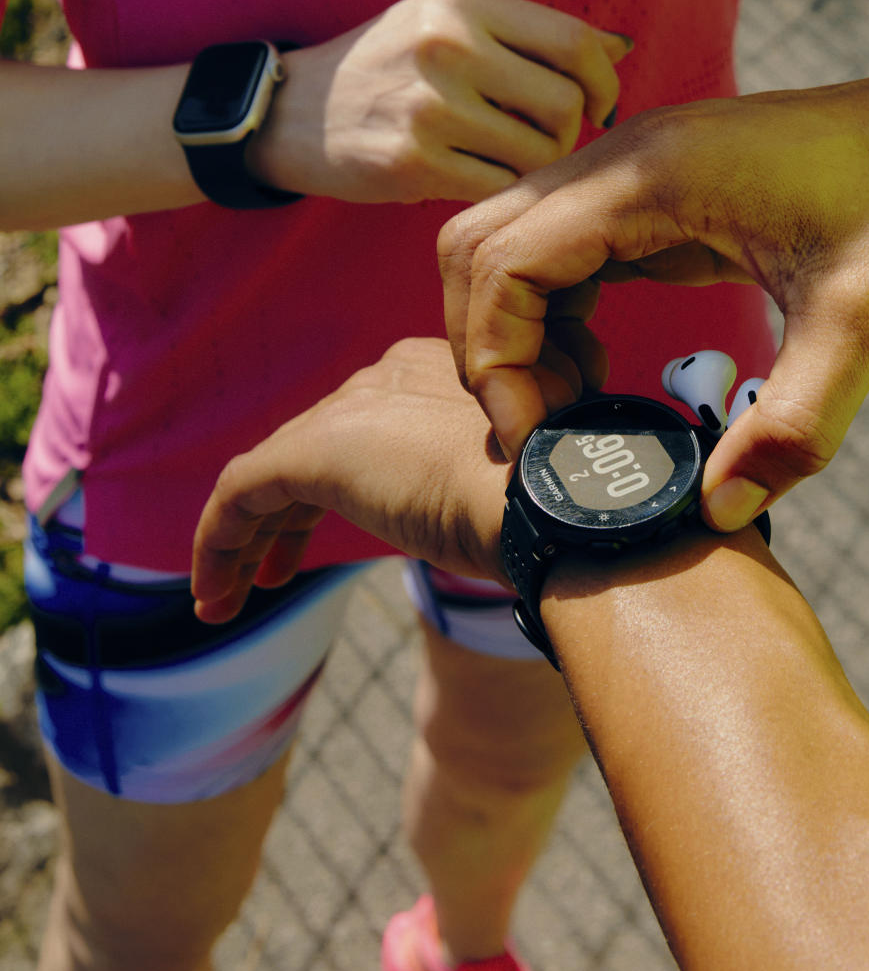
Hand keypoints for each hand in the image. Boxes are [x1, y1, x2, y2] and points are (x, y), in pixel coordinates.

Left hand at [191, 338, 513, 621]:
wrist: (545, 495)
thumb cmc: (551, 496)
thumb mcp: (520, 477)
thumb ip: (492, 478)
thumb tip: (498, 515)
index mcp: (437, 373)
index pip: (366, 426)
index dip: (344, 485)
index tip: (345, 535)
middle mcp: (384, 379)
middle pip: (314, 448)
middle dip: (288, 516)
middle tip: (273, 572)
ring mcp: (346, 412)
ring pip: (271, 473)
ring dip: (245, 538)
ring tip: (227, 597)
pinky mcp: (310, 452)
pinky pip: (239, 494)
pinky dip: (218, 541)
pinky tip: (215, 594)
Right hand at [250, 0, 631, 204]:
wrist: (295, 114)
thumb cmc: (392, 66)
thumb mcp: (450, 22)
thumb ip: (533, 34)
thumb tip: (622, 46)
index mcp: (464, 1)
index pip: (575, 42)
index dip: (604, 82)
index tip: (599, 105)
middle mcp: (448, 45)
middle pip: (566, 103)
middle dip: (569, 131)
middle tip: (542, 138)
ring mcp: (429, 106)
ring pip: (539, 152)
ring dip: (536, 165)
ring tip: (506, 156)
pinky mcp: (414, 162)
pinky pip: (500, 187)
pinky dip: (501, 190)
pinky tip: (479, 177)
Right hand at [439, 48, 868, 529]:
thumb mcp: (866, 322)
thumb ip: (796, 424)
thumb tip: (719, 514)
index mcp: (654, 174)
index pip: (502, 259)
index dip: (495, 358)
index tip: (539, 437)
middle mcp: (627, 155)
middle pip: (481, 243)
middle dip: (488, 345)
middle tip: (545, 430)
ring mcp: (639, 166)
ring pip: (515, 242)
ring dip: (518, 328)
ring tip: (575, 409)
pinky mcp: (661, 187)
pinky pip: (565, 245)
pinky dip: (556, 310)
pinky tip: (603, 365)